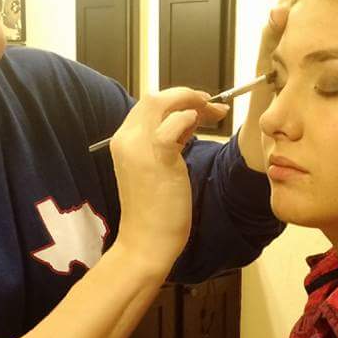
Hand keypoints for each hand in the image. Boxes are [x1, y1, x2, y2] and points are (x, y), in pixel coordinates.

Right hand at [111, 88, 226, 275]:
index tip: (200, 107)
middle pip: (154, 99)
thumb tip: (187, 122)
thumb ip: (167, 143)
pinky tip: (200, 126)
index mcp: (123, 141)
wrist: (146, 241)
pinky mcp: (157, 159)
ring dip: (192, 102)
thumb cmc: (155, 211)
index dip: (177, 100)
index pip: (148, 106)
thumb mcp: (157, 169)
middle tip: (212, 105)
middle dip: (187, 95)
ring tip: (215, 112)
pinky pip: (173, 125)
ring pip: (161, 103)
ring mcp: (138, 147)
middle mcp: (126, 139)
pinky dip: (188, 118)